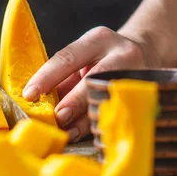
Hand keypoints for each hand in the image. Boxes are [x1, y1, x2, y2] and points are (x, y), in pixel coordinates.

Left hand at [22, 26, 161, 141]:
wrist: (146, 53)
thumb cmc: (104, 57)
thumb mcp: (85, 56)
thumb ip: (64, 77)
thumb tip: (38, 103)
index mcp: (98, 40)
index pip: (68, 57)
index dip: (47, 77)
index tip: (30, 95)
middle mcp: (120, 55)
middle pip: (93, 80)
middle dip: (73, 102)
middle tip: (57, 118)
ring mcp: (135, 75)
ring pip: (106, 100)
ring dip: (83, 121)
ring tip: (67, 133)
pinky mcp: (143, 94)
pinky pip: (116, 113)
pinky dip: (96, 126)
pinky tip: (83, 135)